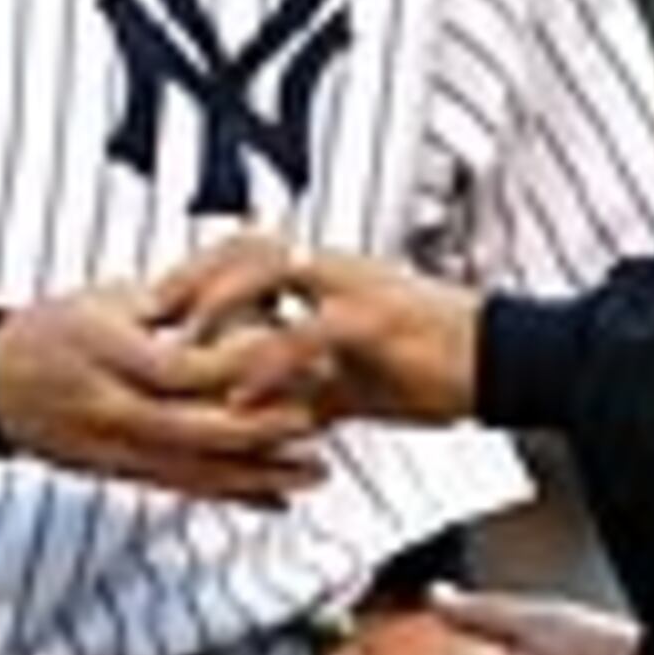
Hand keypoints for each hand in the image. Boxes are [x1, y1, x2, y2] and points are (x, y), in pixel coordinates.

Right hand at [0, 254, 332, 504]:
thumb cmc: (51, 331)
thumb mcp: (104, 301)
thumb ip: (168, 303)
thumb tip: (237, 288)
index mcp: (105, 356)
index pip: (178, 368)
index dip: (233, 367)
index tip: (284, 354)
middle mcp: (109, 410)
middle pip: (194, 430)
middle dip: (260, 430)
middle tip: (318, 420)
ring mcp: (114, 449)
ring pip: (195, 472)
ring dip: (259, 475)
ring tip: (316, 472)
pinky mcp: (120, 474)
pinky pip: (183, 490)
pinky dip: (231, 497)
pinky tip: (275, 504)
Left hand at [152, 239, 484, 424]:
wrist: (508, 365)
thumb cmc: (435, 370)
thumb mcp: (354, 376)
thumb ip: (304, 381)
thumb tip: (258, 410)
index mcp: (330, 273)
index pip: (249, 249)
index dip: (197, 273)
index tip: (154, 309)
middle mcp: (338, 269)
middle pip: (246, 245)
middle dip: (190, 277)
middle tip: (145, 320)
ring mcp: (357, 289)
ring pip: (270, 272)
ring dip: (218, 309)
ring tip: (180, 351)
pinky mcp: (378, 322)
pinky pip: (309, 333)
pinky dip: (268, 363)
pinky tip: (239, 397)